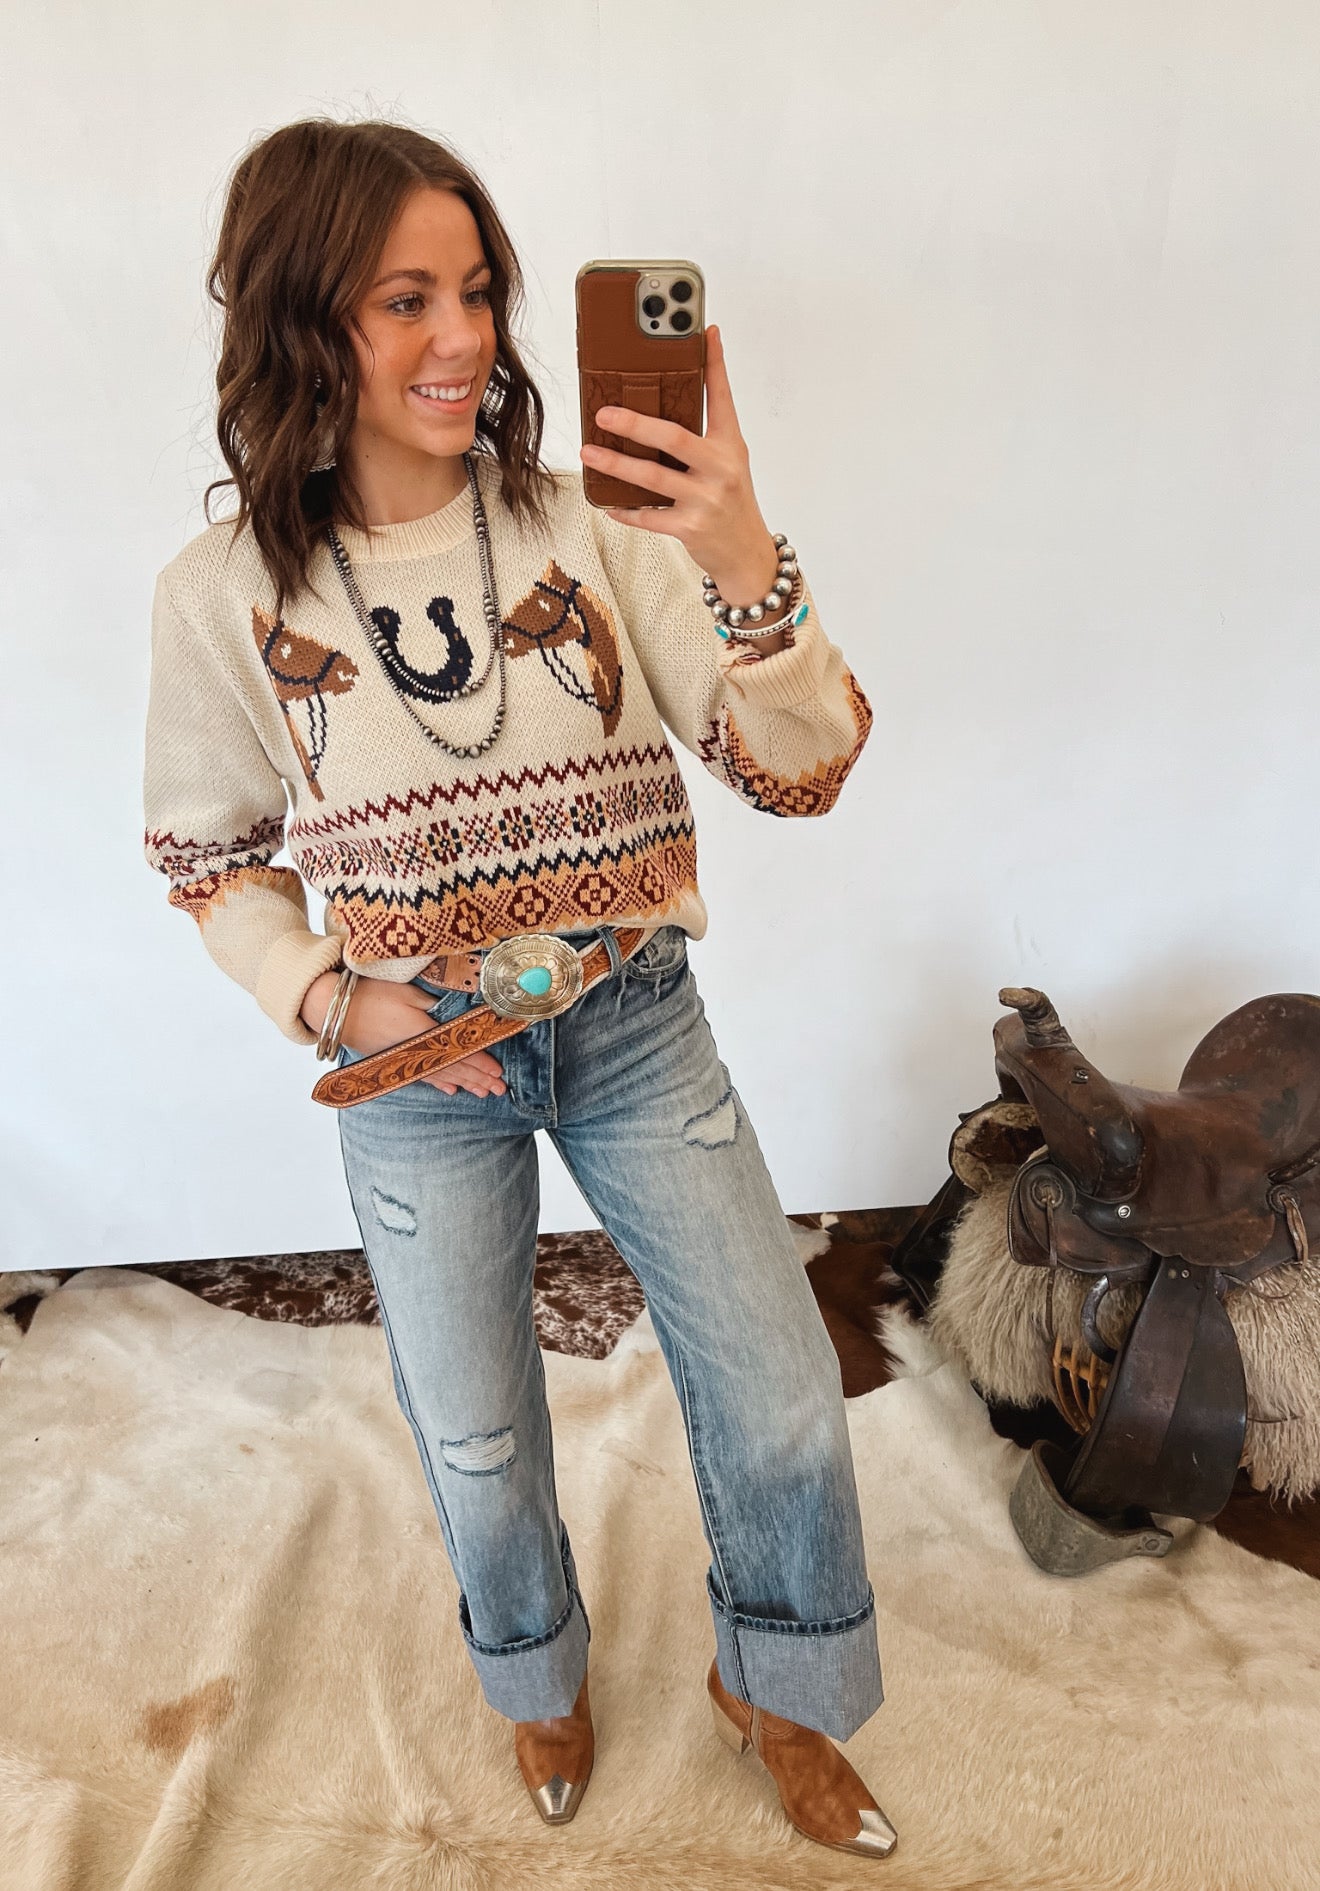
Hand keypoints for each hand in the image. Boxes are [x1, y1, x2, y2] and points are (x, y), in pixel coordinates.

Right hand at [300, 971, 506, 1097]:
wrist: (332, 1009)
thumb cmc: (369, 993)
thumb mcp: (406, 990)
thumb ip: (433, 1003)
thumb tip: (457, 1013)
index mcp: (422, 1032)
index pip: (459, 1051)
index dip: (480, 1062)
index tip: (498, 1071)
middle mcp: (415, 1050)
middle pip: (453, 1068)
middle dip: (478, 1078)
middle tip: (499, 1089)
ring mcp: (404, 1058)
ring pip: (440, 1075)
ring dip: (464, 1083)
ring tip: (484, 1092)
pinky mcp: (393, 1059)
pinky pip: (422, 1076)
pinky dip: (439, 1082)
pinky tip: (451, 1089)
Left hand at [579, 322, 784, 621]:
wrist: (747, 554)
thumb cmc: (731, 502)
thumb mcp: (728, 462)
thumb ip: (703, 435)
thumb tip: (664, 405)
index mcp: (730, 445)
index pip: (722, 396)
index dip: (714, 363)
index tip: (704, 331)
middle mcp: (721, 469)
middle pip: (673, 438)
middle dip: (635, 423)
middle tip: (603, 412)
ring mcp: (705, 500)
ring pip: (652, 477)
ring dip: (615, 463)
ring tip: (589, 451)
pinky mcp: (690, 528)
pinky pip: (648, 516)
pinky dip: (625, 509)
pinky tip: (606, 502)